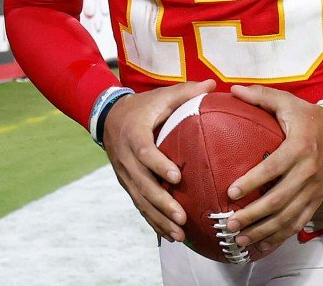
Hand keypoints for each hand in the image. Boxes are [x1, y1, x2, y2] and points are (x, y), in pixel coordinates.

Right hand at [103, 79, 215, 241]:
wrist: (108, 117)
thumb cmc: (143, 107)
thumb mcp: (161, 96)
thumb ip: (186, 92)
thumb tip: (214, 86)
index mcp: (135, 135)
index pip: (144, 153)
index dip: (158, 165)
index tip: (176, 178)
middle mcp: (126, 158)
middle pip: (142, 184)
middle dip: (161, 202)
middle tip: (181, 216)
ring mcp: (125, 175)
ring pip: (140, 200)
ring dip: (158, 219)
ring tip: (179, 234)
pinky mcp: (127, 185)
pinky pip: (139, 206)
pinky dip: (153, 221)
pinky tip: (171, 236)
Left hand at [223, 85, 322, 257]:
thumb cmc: (310, 117)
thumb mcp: (288, 101)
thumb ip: (260, 96)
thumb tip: (232, 90)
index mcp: (299, 147)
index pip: (273, 168)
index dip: (252, 182)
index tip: (231, 191)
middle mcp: (307, 172)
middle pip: (279, 200)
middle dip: (253, 215)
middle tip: (230, 223)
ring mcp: (313, 190)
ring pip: (288, 217)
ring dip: (263, 231)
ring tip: (240, 239)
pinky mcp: (316, 201)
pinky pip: (297, 224)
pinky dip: (279, 237)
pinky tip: (261, 246)